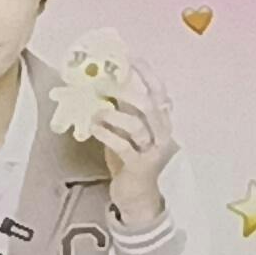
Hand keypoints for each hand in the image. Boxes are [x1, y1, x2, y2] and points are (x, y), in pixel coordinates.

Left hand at [84, 59, 177, 235]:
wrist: (137, 198)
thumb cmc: (130, 160)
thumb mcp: (128, 132)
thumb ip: (122, 110)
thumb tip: (104, 83)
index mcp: (161, 122)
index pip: (159, 91)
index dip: (146, 73)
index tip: (129, 57)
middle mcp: (161, 134)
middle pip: (150, 104)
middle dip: (126, 90)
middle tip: (104, 82)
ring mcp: (152, 151)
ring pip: (137, 125)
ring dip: (113, 114)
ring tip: (94, 110)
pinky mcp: (139, 167)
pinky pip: (123, 146)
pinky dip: (107, 134)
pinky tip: (94, 128)